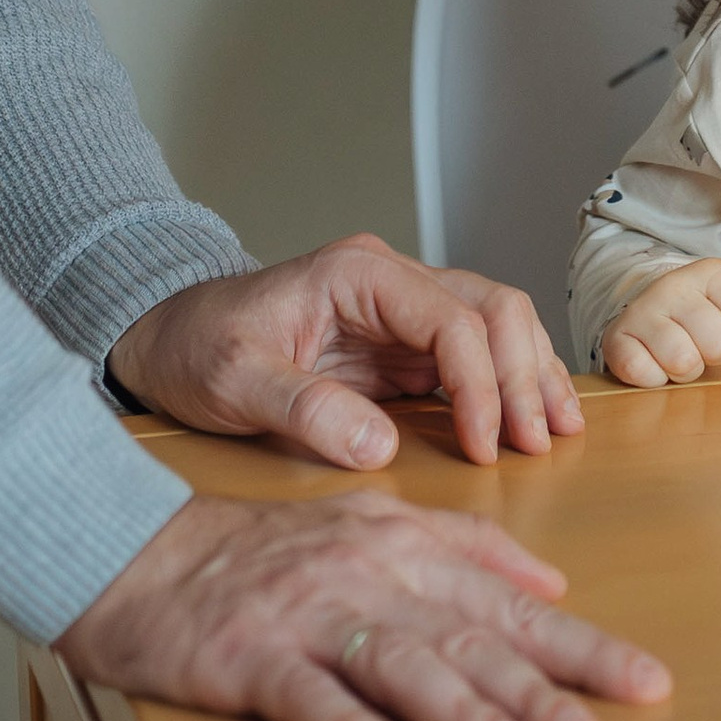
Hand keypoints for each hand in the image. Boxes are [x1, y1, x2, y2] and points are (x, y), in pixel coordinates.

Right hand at [57, 487, 670, 720]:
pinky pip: (306, 696)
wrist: (141, 555)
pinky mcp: (249, 657)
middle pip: (467, 637)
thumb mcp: (369, 526)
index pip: (508, 604)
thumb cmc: (262, 553)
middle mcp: (367, 576)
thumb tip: (550, 583)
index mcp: (402, 548)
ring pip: (400, 664)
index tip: (645, 681)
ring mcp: (306, 616)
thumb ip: (462, 548)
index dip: (578, 645)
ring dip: (461, 711)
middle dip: (540, 686)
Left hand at [108, 236, 581, 471]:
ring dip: (529, 375)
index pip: (451, 319)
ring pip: (494, 325)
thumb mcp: (232, 380)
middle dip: (523, 374)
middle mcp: (391, 281)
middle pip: (491, 308)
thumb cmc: (194, 348)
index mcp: (359, 273)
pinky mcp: (398, 346)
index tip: (485, 447)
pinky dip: (506, 382)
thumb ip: (301, 408)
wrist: (165, 338)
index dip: (480, 383)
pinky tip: (530, 417)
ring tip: (556, 431)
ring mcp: (400, 312)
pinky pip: (471, 354)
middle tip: (538, 441)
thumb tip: (378, 447)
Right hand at [601, 256, 720, 385]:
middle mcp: (674, 285)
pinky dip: (656, 380)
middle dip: (716, 355)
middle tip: (705, 345)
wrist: (657, 316)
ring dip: (688, 370)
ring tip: (684, 353)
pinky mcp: (618, 340)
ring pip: (682, 362)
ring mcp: (642, 312)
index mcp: (714, 273)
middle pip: (716, 344)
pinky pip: (644, 373)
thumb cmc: (715, 315)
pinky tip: (657, 364)